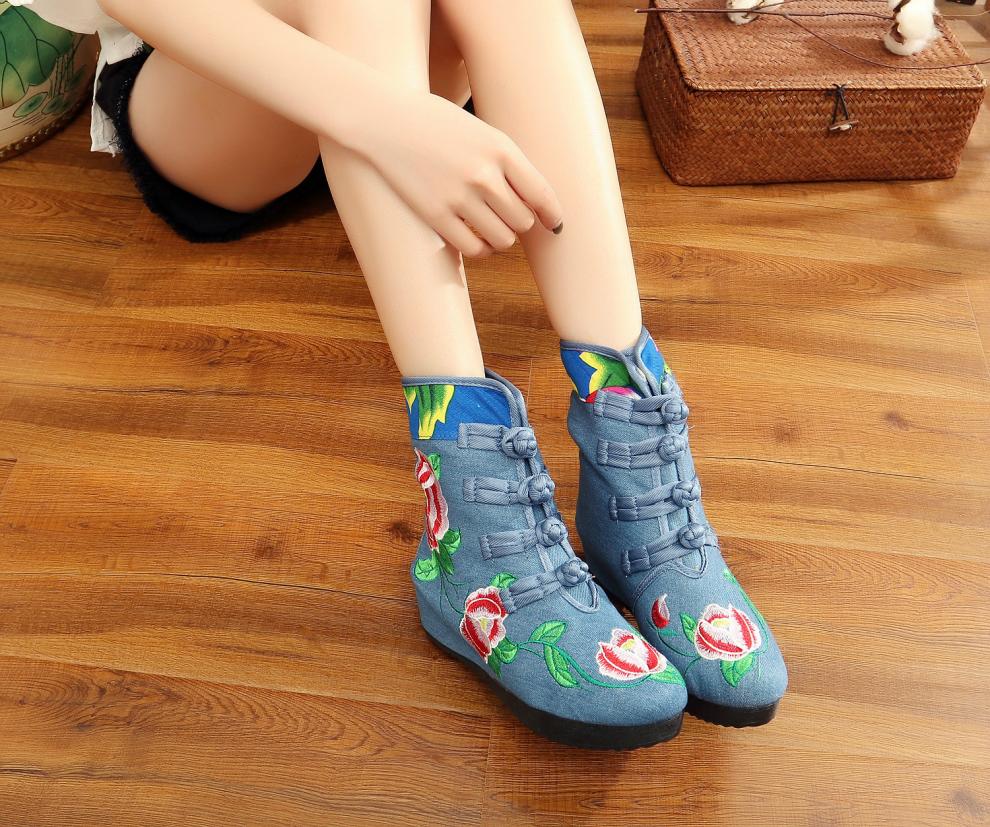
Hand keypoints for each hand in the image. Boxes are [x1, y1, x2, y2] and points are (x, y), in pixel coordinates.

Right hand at [352, 90, 562, 257]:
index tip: (554, 224)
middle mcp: (483, 175)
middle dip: (520, 223)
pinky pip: (474, 248)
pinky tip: (479, 241)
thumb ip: (508, 163)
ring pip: (503, 239)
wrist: (386, 121)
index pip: (541, 194)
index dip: (552, 214)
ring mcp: (459, 197)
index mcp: (501, 149)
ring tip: (494, 230)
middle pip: (523, 220)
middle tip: (509, 218)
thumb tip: (535, 203)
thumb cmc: (437, 125)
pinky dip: (482, 250)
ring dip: (502, 239)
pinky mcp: (436, 216)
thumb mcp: (481, 132)